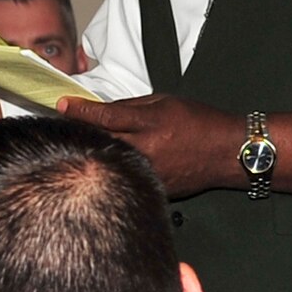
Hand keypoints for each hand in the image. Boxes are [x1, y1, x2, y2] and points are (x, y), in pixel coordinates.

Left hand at [58, 94, 244, 197]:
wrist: (229, 153)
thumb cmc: (199, 122)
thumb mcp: (165, 102)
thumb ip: (131, 107)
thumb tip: (101, 110)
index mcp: (151, 123)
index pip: (106, 116)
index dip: (81, 111)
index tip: (62, 105)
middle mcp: (148, 150)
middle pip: (102, 142)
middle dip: (81, 133)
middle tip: (64, 127)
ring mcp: (150, 173)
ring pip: (110, 163)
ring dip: (95, 154)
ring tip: (79, 147)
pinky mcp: (154, 189)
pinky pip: (126, 177)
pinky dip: (113, 170)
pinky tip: (102, 166)